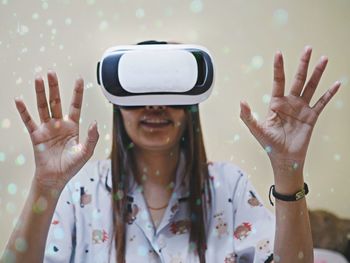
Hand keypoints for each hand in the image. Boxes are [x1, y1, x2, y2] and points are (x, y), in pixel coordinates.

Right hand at [14, 71, 98, 193]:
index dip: (77, 93)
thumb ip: (92, 138)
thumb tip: (94, 122)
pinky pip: (29, 121)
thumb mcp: (86, 152)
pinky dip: (23, 111)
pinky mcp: (36, 135)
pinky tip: (19, 100)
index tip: (79, 78)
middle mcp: (59, 124)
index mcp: (73, 126)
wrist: (56, 178)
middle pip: (56, 102)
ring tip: (38, 78)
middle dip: (54, 87)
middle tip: (51, 72)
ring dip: (40, 93)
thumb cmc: (71, 166)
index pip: (75, 106)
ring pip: (43, 107)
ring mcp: (47, 129)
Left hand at [240, 47, 339, 173]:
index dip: (279, 68)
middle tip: (308, 48)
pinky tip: (336, 84)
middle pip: (298, 79)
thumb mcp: (256, 129)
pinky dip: (329, 94)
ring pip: (311, 86)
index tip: (279, 53)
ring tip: (324, 59)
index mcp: (276, 103)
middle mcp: (290, 102)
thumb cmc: (269, 144)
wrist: (284, 158)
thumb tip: (241, 101)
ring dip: (318, 73)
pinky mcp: (312, 117)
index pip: (278, 81)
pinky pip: (322, 103)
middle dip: (303, 64)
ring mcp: (302, 108)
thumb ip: (247, 116)